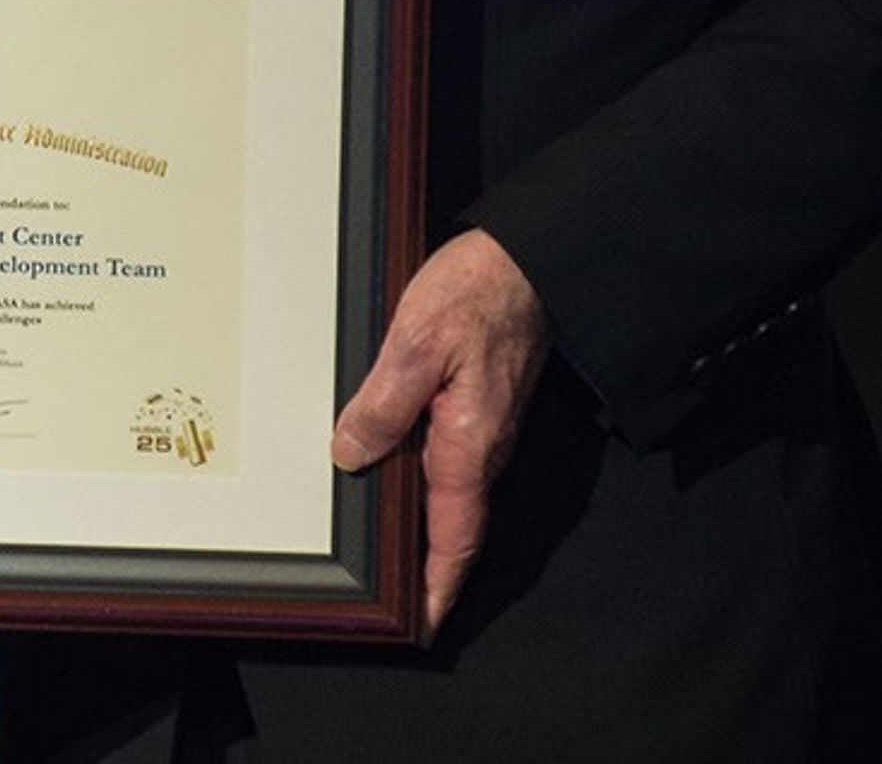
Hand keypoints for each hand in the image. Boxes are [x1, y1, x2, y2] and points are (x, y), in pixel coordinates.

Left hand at [329, 227, 548, 631]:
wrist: (528, 259)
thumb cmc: (476, 295)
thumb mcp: (414, 345)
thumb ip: (382, 405)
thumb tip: (352, 453)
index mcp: (468, 444)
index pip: (454, 539)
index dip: (438, 587)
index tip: (421, 622)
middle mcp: (484, 447)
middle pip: (455, 526)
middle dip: (430, 568)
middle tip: (399, 598)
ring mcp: (487, 428)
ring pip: (455, 494)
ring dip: (430, 528)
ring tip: (395, 552)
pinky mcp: (484, 405)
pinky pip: (456, 461)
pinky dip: (433, 486)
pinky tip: (403, 475)